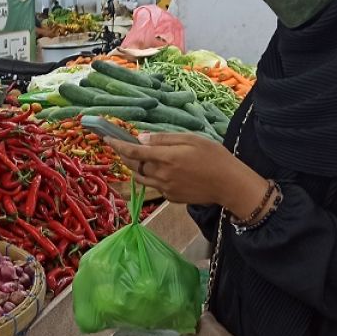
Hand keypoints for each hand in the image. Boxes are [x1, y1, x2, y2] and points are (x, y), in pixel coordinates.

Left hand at [105, 133, 268, 215]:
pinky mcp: (171, 198)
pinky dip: (151, 177)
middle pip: (134, 165)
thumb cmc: (214, 157)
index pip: (133, 151)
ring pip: (141, 178)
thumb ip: (164, 139)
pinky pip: (154, 186)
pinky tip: (159, 169)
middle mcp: (161, 175)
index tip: (107, 137)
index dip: (117, 144)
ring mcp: (165, 189)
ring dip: (135, 167)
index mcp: (166, 158)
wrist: (230, 185)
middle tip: (122, 145)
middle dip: (125, 154)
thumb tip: (141, 138)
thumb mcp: (191, 139)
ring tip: (137, 157)